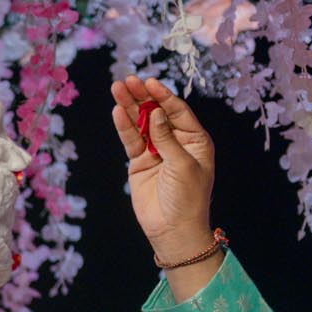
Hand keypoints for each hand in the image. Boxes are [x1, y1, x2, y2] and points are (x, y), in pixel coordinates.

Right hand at [108, 76, 217, 268]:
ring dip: (130, 107)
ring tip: (117, 89)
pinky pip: (131, 141)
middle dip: (143, 97)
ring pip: (141, 124)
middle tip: (128, 81)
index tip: (150, 82)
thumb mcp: (182, 164)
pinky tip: (117, 112)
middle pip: (157, 113)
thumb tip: (155, 113)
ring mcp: (156, 151)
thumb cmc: (187, 198)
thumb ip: (167, 137)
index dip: (163, 96)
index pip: (178, 111)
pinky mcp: (140, 163)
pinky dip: (124, 127)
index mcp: (195, 140)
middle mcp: (175, 142)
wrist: (173, 230)